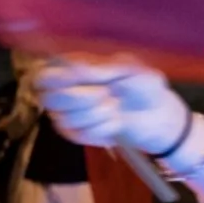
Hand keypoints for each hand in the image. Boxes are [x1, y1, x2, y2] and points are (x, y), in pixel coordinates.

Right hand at [33, 55, 188, 153]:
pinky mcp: (77, 133)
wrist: (159, 113)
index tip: (84, 77)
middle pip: (49, 98)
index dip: (59, 77)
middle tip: (108, 94)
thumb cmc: (144, 84)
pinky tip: (116, 122)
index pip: (45, 74)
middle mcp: (64, 90)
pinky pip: (79, 134)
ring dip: (97, 114)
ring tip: (117, 107)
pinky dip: (102, 128)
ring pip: (65, 119)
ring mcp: (67, 113)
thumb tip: (77, 67)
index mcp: (74, 68)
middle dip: (81, 98)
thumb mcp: (132, 69)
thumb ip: (104, 68)